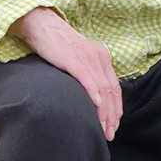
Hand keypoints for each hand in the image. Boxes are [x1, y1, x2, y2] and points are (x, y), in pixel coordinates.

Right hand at [11, 7, 122, 140]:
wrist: (43, 26)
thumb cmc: (58, 45)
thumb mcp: (79, 58)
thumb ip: (88, 73)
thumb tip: (91, 95)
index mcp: (102, 58)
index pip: (115, 88)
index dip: (117, 108)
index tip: (114, 124)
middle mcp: (99, 58)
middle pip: (111, 91)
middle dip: (112, 115)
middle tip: (110, 133)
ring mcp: (87, 59)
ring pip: (102, 89)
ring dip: (104, 112)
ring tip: (103, 128)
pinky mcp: (74, 60)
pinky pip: (87, 79)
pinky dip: (94, 94)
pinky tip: (96, 106)